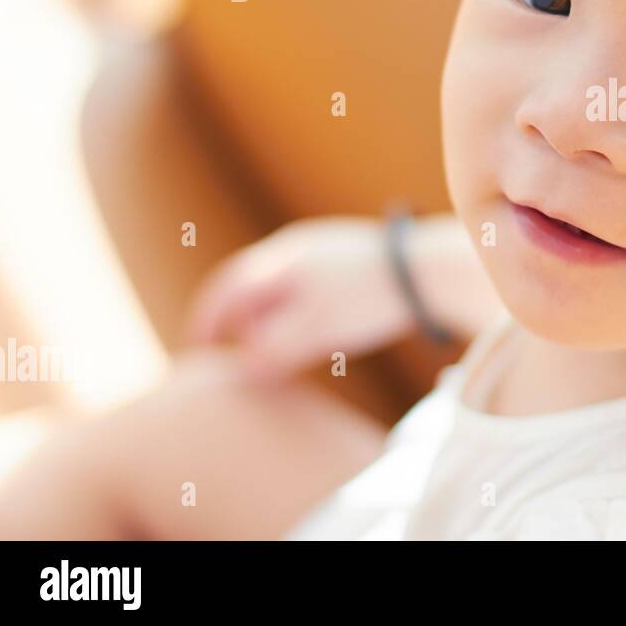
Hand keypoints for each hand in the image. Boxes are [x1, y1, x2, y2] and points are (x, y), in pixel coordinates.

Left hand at [186, 214, 505, 383]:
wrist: (422, 271)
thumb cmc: (385, 267)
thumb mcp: (332, 253)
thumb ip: (298, 269)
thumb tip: (271, 298)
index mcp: (293, 248)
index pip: (236, 277)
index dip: (214, 306)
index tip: (206, 328)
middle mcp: (292, 268)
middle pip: (233, 299)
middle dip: (211, 326)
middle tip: (203, 351)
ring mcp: (307, 295)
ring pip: (254, 332)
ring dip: (249, 352)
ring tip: (253, 366)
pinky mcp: (326, 324)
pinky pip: (279, 354)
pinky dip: (268, 369)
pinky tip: (273, 377)